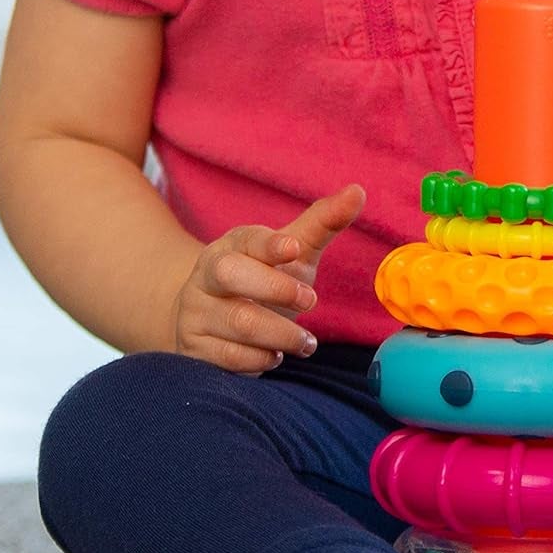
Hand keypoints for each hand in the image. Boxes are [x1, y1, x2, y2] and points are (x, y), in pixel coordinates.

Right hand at [171, 183, 364, 373]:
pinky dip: (258, 360)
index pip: (247, 238)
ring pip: (236, 322)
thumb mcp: (293, 249)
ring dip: (280, 334)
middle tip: (311, 301)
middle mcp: (207, 274)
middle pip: (231, 274)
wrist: (213, 319)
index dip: (270, 243)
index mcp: (233, 245)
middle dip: (275, 288)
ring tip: (306, 342)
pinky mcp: (193, 348)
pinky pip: (226, 358)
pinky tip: (275, 355)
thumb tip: (358, 191)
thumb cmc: (263, 276)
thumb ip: (324, 222)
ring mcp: (196, 312)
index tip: (294, 249)